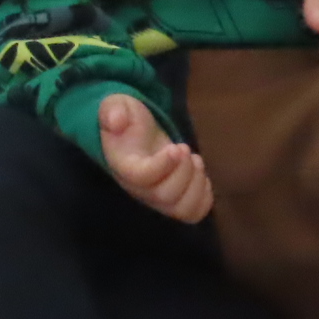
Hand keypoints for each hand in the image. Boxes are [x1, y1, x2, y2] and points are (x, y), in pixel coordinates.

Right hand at [99, 93, 211, 222]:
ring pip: (181, 209)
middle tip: (184, 148)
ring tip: (195, 161)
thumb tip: (116, 119)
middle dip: (183, 171)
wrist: (134, 135)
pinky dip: (204, 197)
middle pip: (164, 196)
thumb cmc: (128, 121)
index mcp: (124, 165)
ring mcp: (157, 197)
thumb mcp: (116, 106)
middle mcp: (139, 188)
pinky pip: (194, 212)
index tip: (175, 147)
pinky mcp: (174, 200)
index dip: (162, 166)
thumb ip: (113, 110)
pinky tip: (199, 174)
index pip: (141, 177)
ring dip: (196, 184)